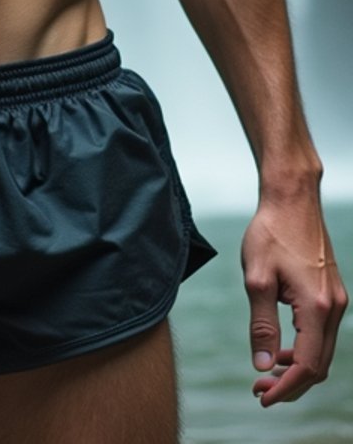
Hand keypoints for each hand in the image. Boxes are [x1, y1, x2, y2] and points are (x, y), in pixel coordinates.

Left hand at [241, 193, 346, 405]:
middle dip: (290, 383)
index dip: (285, 388)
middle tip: (259, 388)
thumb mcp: (257, 280)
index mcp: (318, 308)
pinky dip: (304, 348)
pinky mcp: (332, 293)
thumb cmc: (271, 233)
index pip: (307, 366)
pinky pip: (322, 334)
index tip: (261, 397)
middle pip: (319, 365)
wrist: (292, 198)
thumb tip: (263, 365)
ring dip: (297, 367)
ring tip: (267, 371)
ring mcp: (337, 300)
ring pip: (322, 351)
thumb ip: (262, 326)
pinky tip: (282, 348)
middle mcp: (335, 308)